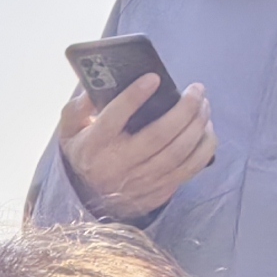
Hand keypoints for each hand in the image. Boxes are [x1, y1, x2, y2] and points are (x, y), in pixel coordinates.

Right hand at [55, 75, 216, 221]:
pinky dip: (204, 147)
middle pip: (159, 135)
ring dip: (198, 124)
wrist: (91, 198)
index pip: (113, 119)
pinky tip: (206, 130)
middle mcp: (118, 165)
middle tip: (196, 90)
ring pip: (179, 152)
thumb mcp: (70, 130)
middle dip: (185, 109)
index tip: (153, 78)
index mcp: (94, 146)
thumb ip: (78, 108)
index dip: (134, 97)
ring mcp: (141, 181)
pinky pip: (190, 169)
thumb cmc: (87, 152)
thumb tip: (97, 88)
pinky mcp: (159, 191)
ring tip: (203, 105)